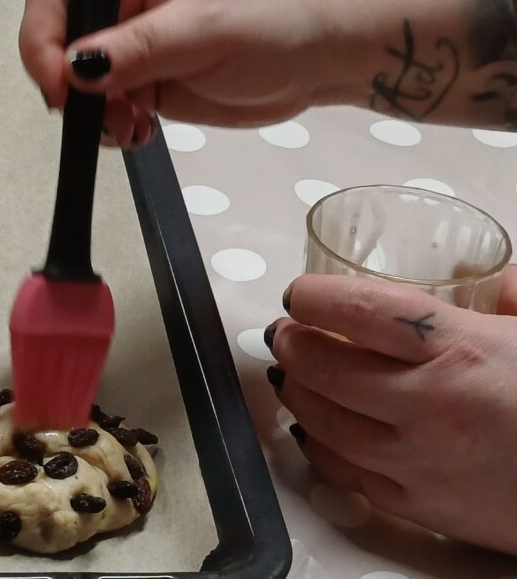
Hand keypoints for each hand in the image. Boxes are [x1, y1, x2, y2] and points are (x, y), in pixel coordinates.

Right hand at [18, 0, 342, 144]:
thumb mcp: (208, 24)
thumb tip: (75, 67)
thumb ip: (141, 46)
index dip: (42, 34)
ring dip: (92, 113)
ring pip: (76, 84)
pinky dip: (111, 127)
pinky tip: (141, 133)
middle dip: (66, 84)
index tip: (56, 82)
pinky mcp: (144, 85)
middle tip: (97, 115)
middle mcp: (120, 5)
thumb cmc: (277, 15)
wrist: (326, 53)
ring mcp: (130, 48)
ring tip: (131, 128)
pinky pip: (103, 109)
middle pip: (57, 41)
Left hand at [268, 267, 516, 554]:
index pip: (358, 309)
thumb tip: (504, 276)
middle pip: (324, 363)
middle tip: (287, 330)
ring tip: (292, 372)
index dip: (315, 296)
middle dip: (293, 341)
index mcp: (462, 347)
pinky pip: (344, 473)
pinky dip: (319, 446)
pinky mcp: (420, 505)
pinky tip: (315, 429)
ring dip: (297, 391)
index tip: (300, 292)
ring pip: (323, 419)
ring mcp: (418, 458)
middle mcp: (428, 402)